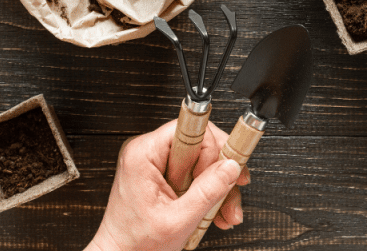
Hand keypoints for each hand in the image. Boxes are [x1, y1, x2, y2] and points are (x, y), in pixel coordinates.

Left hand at [86, 119, 250, 250]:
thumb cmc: (134, 244)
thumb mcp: (178, 220)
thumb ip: (207, 191)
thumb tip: (231, 166)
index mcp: (144, 154)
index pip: (190, 128)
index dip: (212, 150)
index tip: (227, 170)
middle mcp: (149, 154)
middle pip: (201, 145)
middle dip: (221, 174)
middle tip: (231, 192)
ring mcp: (157, 165)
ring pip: (203, 162)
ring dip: (219, 189)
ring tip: (224, 213)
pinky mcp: (164, 177)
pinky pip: (196, 175)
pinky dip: (209, 194)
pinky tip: (215, 213)